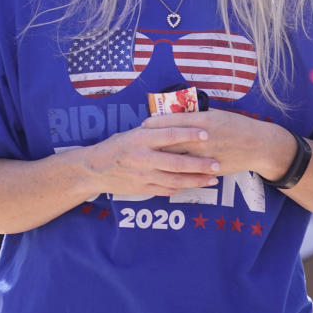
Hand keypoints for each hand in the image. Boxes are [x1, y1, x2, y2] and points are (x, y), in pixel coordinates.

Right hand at [77, 125, 219, 196]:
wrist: (94, 169)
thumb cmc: (117, 146)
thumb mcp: (134, 132)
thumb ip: (155, 131)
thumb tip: (181, 122)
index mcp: (141, 138)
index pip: (170, 135)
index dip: (189, 134)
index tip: (207, 134)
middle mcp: (143, 157)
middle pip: (176, 162)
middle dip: (199, 164)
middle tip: (217, 163)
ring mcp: (143, 175)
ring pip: (175, 180)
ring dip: (196, 180)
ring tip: (212, 178)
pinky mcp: (143, 189)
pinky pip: (167, 190)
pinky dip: (183, 188)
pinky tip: (195, 185)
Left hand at [142, 109, 294, 178]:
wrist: (258, 145)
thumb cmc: (238, 125)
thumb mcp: (217, 115)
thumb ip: (197, 117)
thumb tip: (177, 116)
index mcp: (203, 121)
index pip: (173, 122)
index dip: (156, 123)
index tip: (144, 124)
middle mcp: (202, 139)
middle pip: (170, 142)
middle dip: (153, 143)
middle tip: (139, 142)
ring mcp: (205, 156)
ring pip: (177, 159)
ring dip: (161, 159)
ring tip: (149, 158)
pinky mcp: (209, 170)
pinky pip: (189, 172)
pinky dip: (176, 172)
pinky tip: (165, 171)